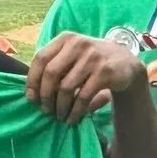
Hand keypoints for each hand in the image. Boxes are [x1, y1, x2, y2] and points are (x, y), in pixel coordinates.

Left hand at [25, 31, 147, 123]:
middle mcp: (78, 44)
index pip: (40, 58)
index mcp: (65, 38)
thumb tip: (30, 92)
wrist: (126, 63)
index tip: (31, 98)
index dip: (32, 80)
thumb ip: (53, 65)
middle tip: (46, 110)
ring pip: (66, 87)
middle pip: (51, 73)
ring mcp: (92, 57)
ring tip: (59, 116)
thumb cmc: (91, 62)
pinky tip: (72, 118)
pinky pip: (83, 96)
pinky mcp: (104, 72)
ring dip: (60, 107)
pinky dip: (75, 111)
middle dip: (45, 96)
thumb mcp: (72, 56)